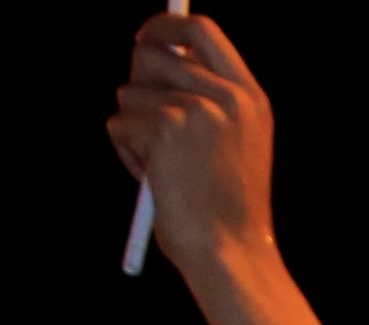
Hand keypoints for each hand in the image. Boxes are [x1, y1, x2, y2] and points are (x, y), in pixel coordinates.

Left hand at [107, 13, 275, 268]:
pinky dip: (126, 153)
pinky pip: (119, 124)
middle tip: (146, 122)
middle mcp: (227, 96)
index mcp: (250, 97)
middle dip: (137, 86)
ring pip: (129, 93)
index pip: (201, 29)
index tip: (147, 37)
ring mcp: (198, 109)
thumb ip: (208, 96)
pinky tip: (155, 179)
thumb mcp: (236, 143)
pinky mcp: (165, 128)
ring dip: (133, 128)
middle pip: (152, 54)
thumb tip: (152, 52)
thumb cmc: (227, 210)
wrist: (232, 254)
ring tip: (161, 166)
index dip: (165, 25)